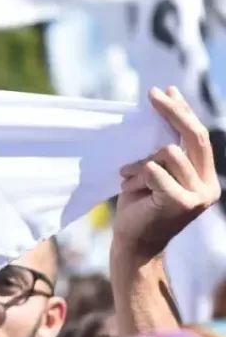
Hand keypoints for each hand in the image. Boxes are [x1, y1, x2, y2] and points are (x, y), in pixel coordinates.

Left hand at [114, 86, 219, 259]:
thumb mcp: (153, 174)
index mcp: (205, 177)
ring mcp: (198, 195)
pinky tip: (128, 189)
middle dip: (172, 112)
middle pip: (194, 136)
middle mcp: (208, 186)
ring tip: (128, 178)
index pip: (198, 136)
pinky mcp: (181, 203)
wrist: (132, 245)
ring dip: (140, 163)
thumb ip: (164, 151)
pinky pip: (154, 170)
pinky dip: (136, 175)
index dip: (183, 111)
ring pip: (168, 153)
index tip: (166, 91)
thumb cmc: (138, 209)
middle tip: (152, 95)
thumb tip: (163, 110)